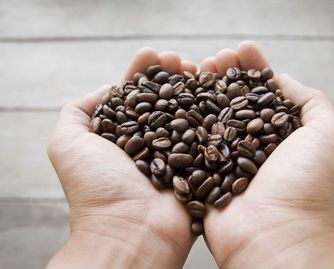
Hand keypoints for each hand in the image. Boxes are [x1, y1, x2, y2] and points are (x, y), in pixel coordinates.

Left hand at [47, 48, 196, 268]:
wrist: (131, 230)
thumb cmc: (96, 188)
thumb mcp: (67, 143)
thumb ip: (77, 110)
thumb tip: (108, 89)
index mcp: (121, 136)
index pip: (133, 96)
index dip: (142, 73)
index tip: (152, 53)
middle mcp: (149, 143)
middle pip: (163, 101)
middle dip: (171, 77)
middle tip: (180, 59)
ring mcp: (176, 154)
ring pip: (187, 114)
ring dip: (193, 89)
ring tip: (199, 67)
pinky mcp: (199, 166)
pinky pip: (207, 135)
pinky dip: (213, 113)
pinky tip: (217, 91)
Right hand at [201, 41, 333, 267]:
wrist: (273, 235)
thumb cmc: (305, 186)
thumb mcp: (328, 135)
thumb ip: (311, 101)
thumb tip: (282, 79)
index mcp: (279, 135)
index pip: (263, 93)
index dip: (252, 69)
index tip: (241, 49)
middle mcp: (250, 145)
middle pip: (233, 101)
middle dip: (224, 75)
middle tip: (214, 57)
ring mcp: (224, 159)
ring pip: (209, 117)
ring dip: (202, 91)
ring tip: (195, 68)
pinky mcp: (201, 173)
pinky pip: (188, 142)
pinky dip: (182, 120)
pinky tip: (176, 97)